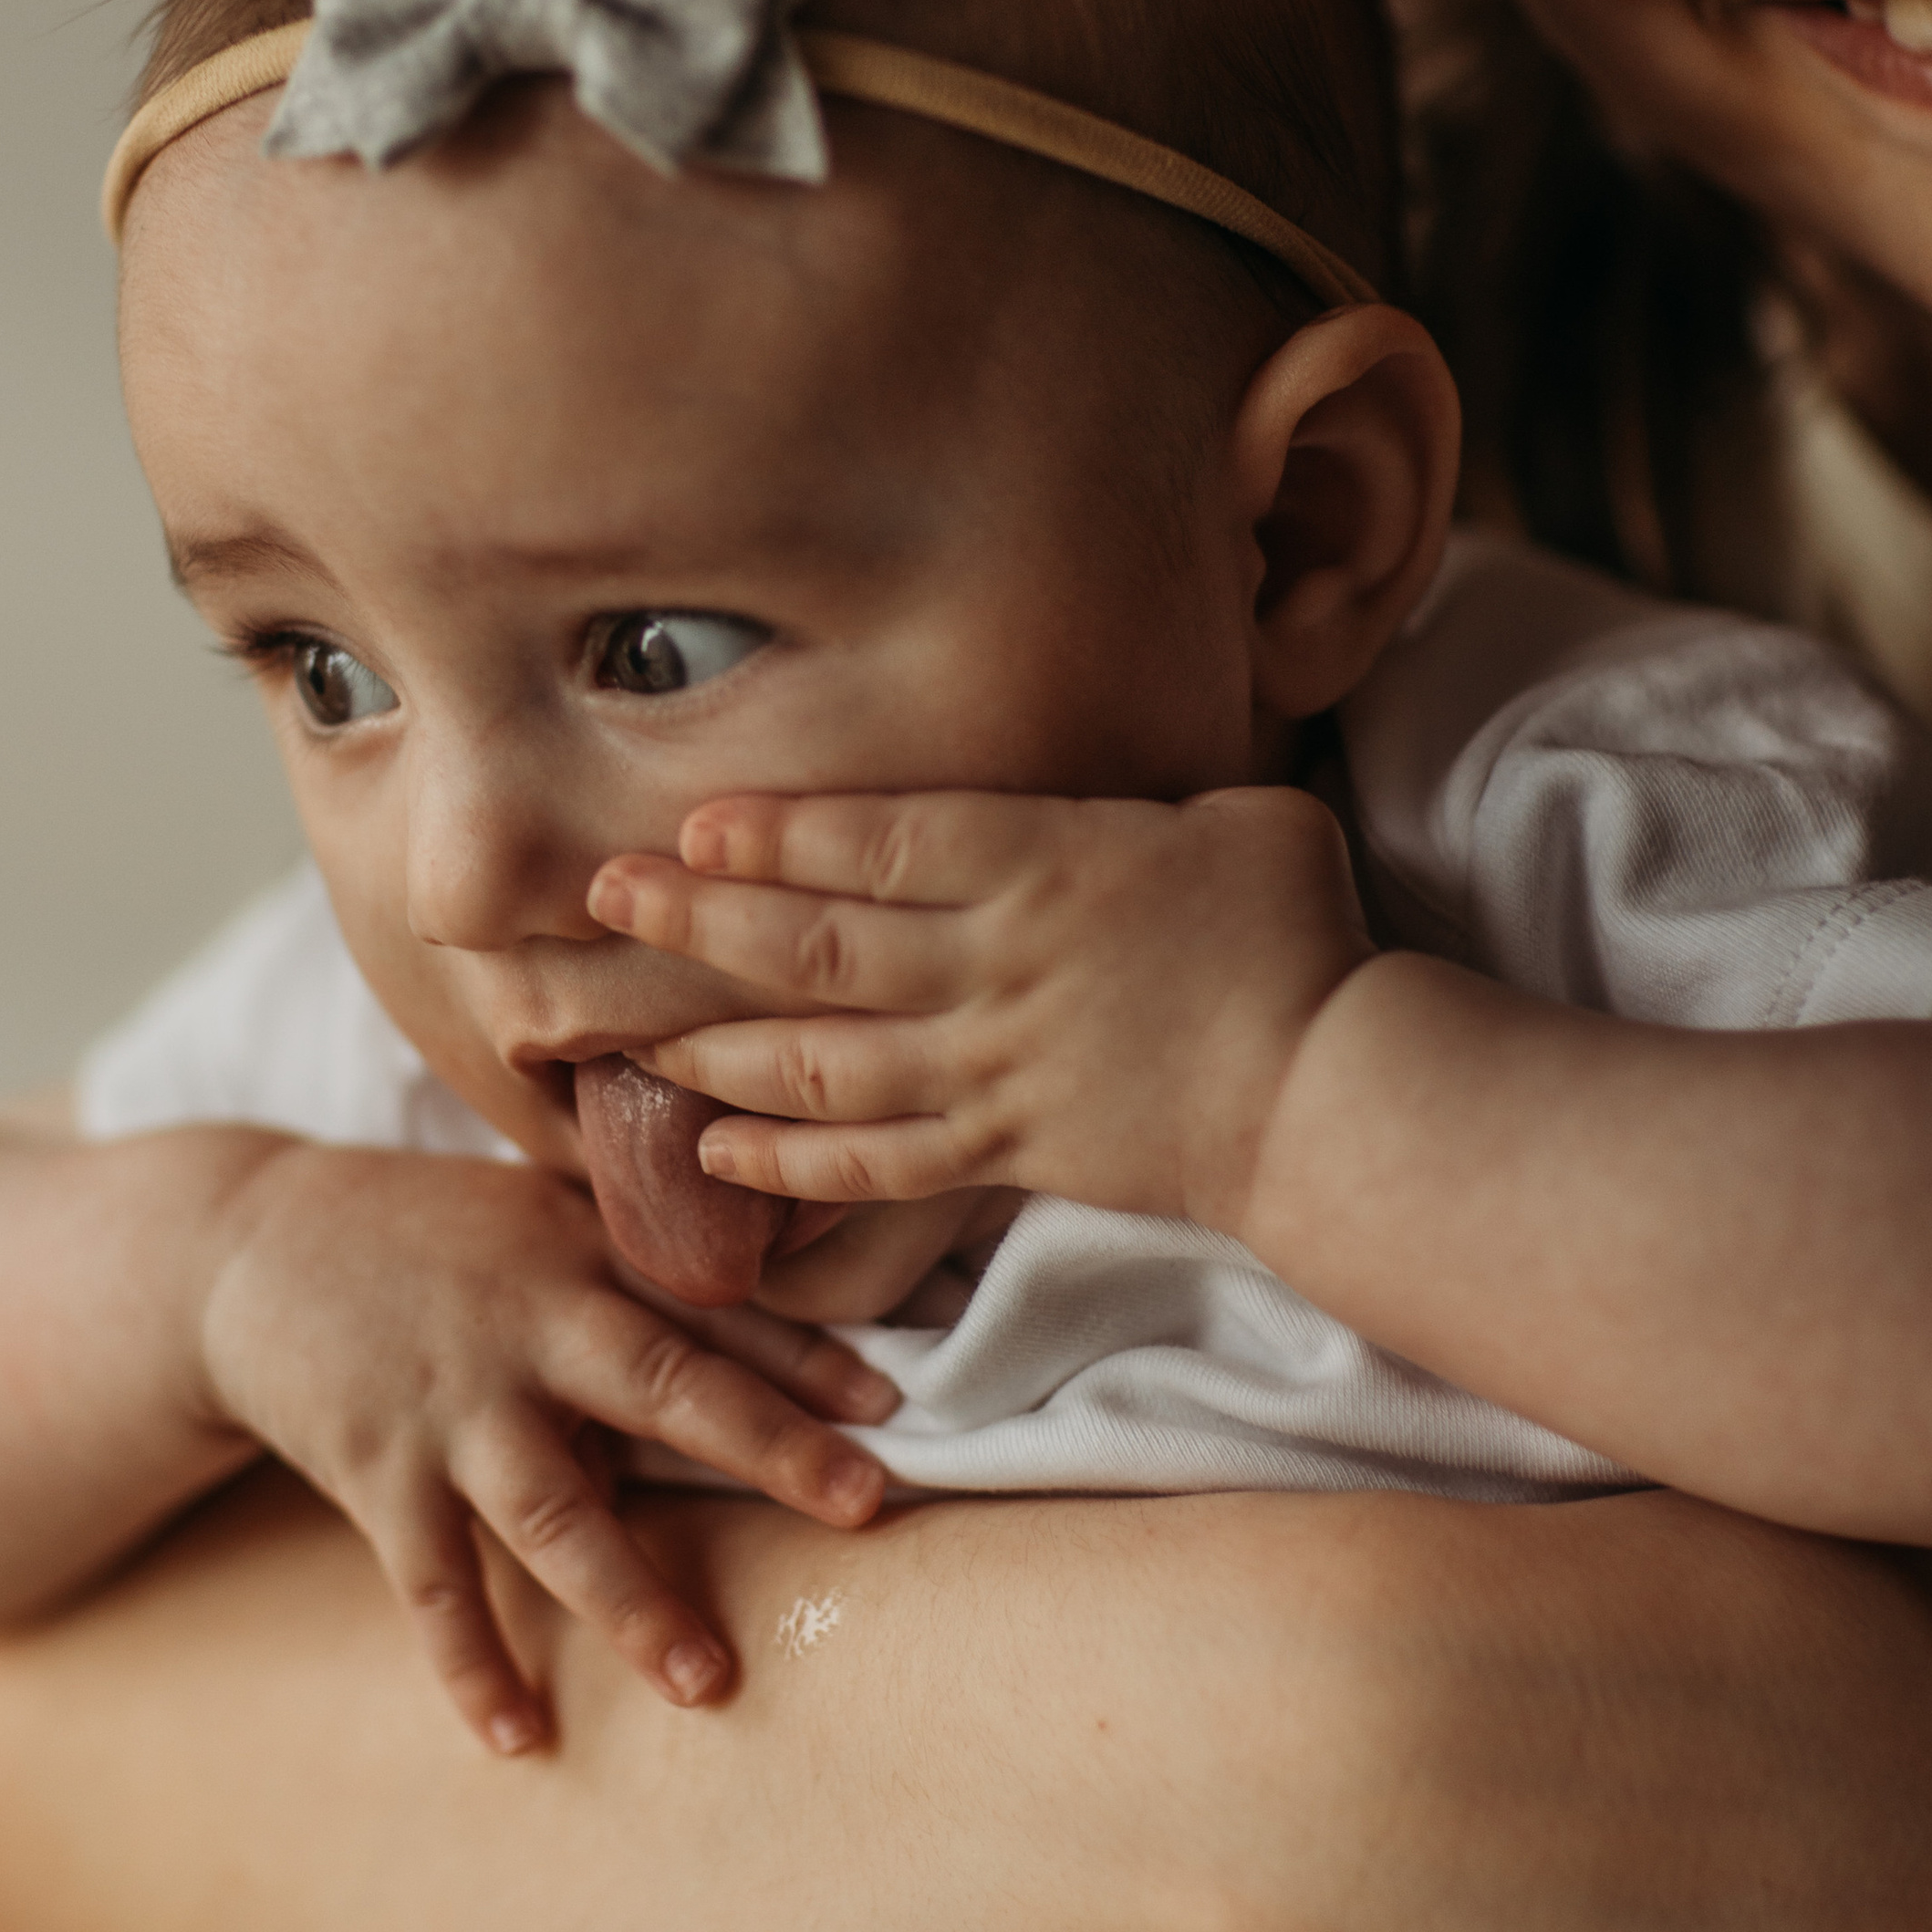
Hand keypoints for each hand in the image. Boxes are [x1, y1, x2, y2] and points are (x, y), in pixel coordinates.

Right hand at [196, 1148, 893, 1752]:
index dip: (810, 1356)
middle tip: (867, 1508)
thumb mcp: (541, 1216)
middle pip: (666, 1388)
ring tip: (709, 1683)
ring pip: (556, 1515)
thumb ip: (646, 1265)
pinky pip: (434, 1588)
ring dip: (633, 1601)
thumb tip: (797, 1316)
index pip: (716, 1309)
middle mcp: (528, 1327)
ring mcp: (452, 1407)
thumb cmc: (430, 1233)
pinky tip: (520, 1740)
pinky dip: (473, 1666)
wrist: (243, 1242)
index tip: (898, 1408)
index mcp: (583, 1257)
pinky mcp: (378, 1473)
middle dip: (769, 1447)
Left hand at [589, 784, 1370, 1231]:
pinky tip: (711, 1151)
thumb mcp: (1240, 811)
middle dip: (696, 925)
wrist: (1332, 1092)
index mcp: (1043, 864)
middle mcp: (994, 966)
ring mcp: (992, 1068)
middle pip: (816, 944)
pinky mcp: (1007, 1154)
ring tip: (624, 1037)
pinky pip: (874, 1165)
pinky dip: (787, 1162)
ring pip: (819, 1061)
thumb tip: (1117, 766)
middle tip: (599, 903)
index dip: (774, 834)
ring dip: (711, 1047)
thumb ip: (1144, 796)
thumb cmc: (1300, 933)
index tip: (686, 826)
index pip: (879, 842)